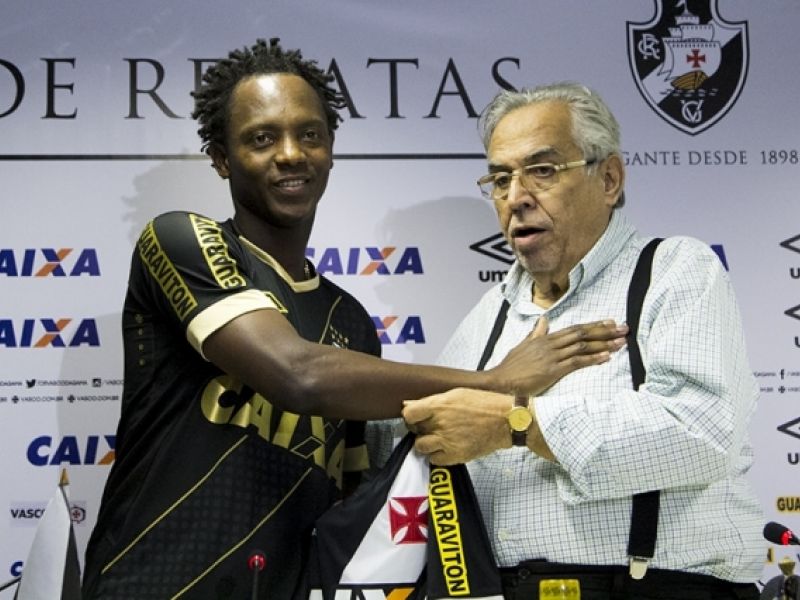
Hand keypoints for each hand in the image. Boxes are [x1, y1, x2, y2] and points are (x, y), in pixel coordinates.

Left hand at [403, 388, 510, 464]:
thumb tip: (410, 404)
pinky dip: (438, 455)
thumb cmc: (484, 403)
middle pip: (415, 430)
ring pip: (421, 447)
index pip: (409, 414)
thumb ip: (433, 400)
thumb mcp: (457, 393)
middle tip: (431, 426)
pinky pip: (434, 460)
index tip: (416, 417)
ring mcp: (447, 441)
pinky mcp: (456, 455)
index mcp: (440, 405)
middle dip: (420, 428)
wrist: (506, 420)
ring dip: (426, 443)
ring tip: (438, 438)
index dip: (411, 416)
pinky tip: (447, 447)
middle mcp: (440, 423)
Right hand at [491, 317, 626, 394]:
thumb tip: (544, 320)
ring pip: (582, 346)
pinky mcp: (552, 370)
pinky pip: (576, 362)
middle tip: (623, 328)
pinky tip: (605, 357)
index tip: (610, 323)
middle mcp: (550, 344)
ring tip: (620, 342)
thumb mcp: (524, 344)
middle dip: (604, 331)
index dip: (593, 325)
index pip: (574, 329)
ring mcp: (552, 357)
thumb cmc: (511, 365)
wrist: (500, 379)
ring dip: (603, 344)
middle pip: (582, 334)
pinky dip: (592, 359)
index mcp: (545, 338)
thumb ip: (537, 332)